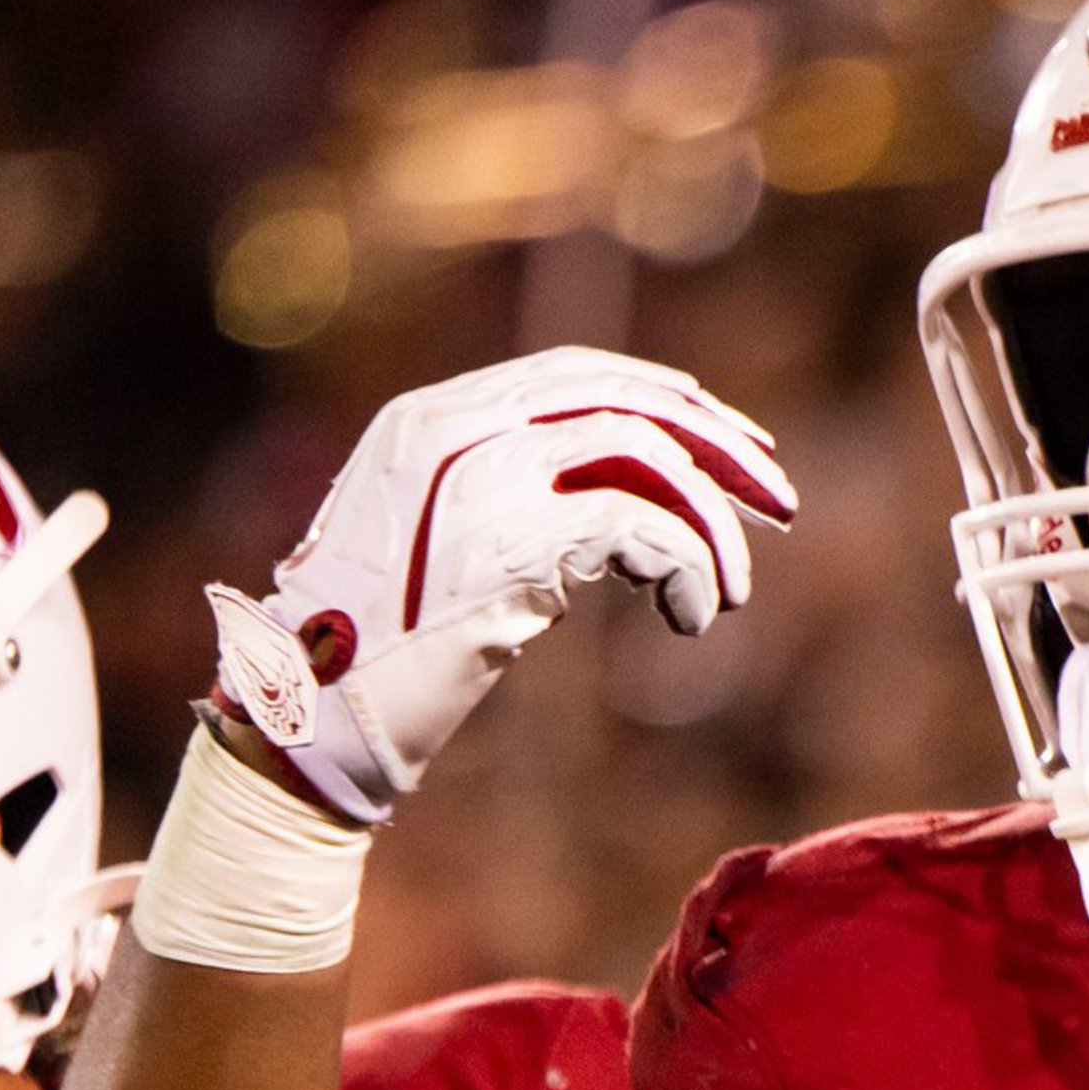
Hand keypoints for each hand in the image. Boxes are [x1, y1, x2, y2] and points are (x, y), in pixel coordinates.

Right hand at [205, 349, 797, 823]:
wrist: (307, 717)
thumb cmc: (370, 656)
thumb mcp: (436, 554)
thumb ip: (506, 505)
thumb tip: (619, 507)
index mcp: (429, 416)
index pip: (572, 372)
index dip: (665, 397)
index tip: (731, 442)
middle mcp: (450, 425)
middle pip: (622, 395)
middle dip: (718, 445)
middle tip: (781, 502)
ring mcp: (477, 476)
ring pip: (643, 453)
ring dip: (711, 522)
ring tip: (733, 592)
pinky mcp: (510, 541)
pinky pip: (641, 528)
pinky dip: (687, 569)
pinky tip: (691, 622)